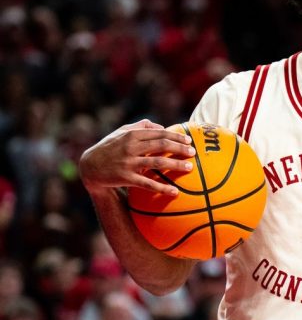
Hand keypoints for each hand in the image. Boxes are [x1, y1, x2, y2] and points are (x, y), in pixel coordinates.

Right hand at [79, 119, 194, 196]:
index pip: (159, 133)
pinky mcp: (125, 178)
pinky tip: (175, 192)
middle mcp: (131, 147)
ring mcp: (128, 162)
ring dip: (175, 165)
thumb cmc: (110, 147)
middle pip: (161, 145)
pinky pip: (147, 183)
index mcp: (132, 134)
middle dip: (179, 148)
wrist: (90, 166)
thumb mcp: (122, 132)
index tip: (189, 140)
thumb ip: (141, 126)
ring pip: (157, 163)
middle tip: (193, 152)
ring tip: (190, 168)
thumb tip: (162, 126)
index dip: (175, 136)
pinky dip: (162, 188)